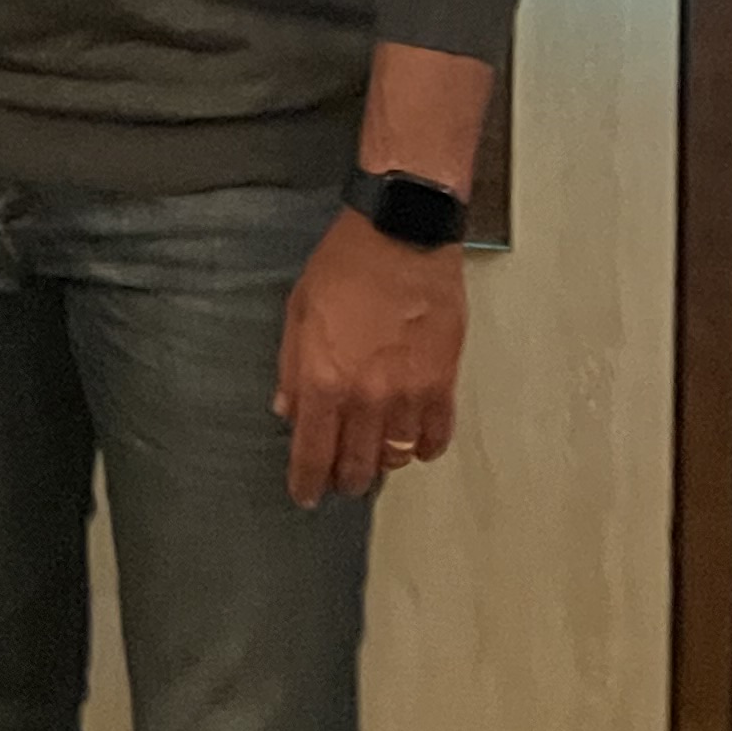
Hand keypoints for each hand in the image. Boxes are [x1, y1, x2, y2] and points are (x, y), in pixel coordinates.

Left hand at [274, 211, 464, 504]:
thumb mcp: (298, 311)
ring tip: (375, 457)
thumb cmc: (346, 265)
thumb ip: (292, 368)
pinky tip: (414, 443)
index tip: (305, 495)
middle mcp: (366, 397)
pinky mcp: (443, 382)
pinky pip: (435, 436)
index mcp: (324, 380)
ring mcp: (409, 394)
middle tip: (340, 479)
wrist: (402, 235)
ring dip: (383, 463)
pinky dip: (424, 447)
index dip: (307, 482)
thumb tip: (288, 410)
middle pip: (356, 465)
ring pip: (397, 457)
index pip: (313, 453)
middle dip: (344, 479)